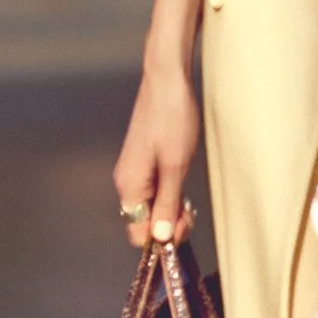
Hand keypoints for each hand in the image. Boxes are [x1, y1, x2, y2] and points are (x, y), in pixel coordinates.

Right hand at [113, 0, 203, 246]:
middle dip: (168, 223)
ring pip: (151, 206)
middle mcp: (126, 182)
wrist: (167, 79)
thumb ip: (168, 204)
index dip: (162, 237)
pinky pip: (154, 190)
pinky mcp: (144, 161)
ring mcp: (135, 171)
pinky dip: (169, 193)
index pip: (137, 232)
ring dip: (171, 208)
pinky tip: (182, 181)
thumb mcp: (176, 166)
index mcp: (129, 185)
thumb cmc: (172, 118)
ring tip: (189, 196)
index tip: (184, 225)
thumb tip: (161, 238)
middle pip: (143, 221)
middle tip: (191, 210)